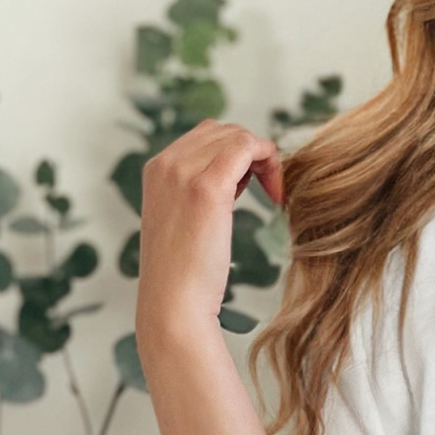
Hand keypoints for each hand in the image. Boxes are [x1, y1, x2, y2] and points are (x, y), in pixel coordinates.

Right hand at [136, 120, 283, 350]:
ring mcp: (183, 172)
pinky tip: (277, 196)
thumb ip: (200, 193)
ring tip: (271, 194)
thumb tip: (236, 178)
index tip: (253, 188)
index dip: (237, 155)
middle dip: (252, 154)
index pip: (205, 136)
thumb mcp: (186, 222)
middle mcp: (166, 163)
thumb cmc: (185, 275)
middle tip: (268, 191)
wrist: (174, 304)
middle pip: (223, 130)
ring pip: (237, 135)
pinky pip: (246, 147)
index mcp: (157, 169)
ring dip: (263, 159)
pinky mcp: (207, 187)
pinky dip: (270, 162)